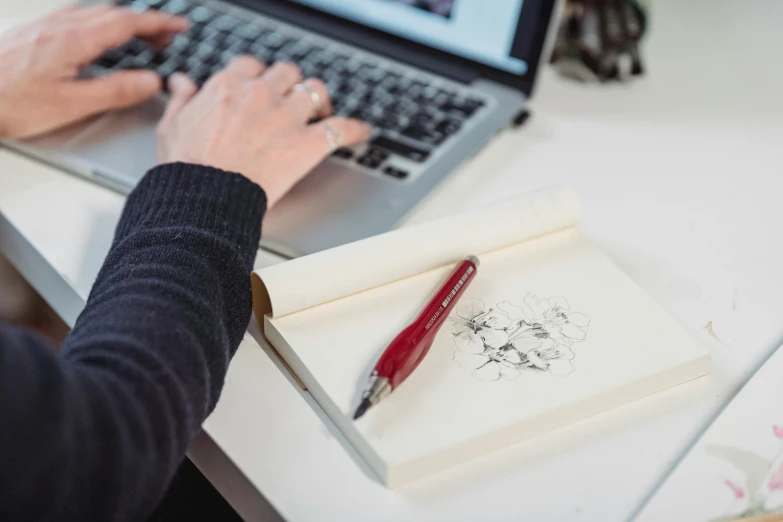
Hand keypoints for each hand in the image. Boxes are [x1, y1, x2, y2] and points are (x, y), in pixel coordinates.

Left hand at [0, 5, 187, 138]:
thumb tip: (152, 81)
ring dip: (123, 22)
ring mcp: (45, 25)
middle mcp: (60, 25)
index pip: (128, 22)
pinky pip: (76, 17)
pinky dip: (100, 23)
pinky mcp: (34, 32)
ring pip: (94, 13)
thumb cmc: (11, 103)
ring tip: (139, 38)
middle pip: (114, 13)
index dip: (159, 22)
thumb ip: (116, 91)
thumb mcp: (72, 105)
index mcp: (75, 40)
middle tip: (166, 38)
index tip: (180, 25)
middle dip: (145, 22)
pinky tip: (97, 37)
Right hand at [156, 56, 371, 207]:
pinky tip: (361, 132)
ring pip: (316, 91)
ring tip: (323, 111)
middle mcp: (262, 94)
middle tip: (292, 99)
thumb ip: (182, 100)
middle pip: (288, 72)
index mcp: (229, 86)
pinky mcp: (307, 143)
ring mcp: (287, 117)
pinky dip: (355, 130)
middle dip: (291, 84)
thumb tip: (182, 84)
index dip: (258, 76)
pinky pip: (341, 129)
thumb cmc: (187, 166)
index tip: (261, 86)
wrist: (206, 195)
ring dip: (320, 100)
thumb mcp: (172, 126)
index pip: (251, 66)